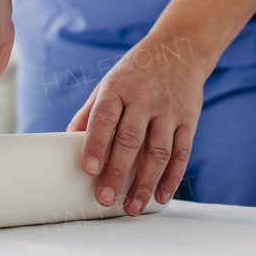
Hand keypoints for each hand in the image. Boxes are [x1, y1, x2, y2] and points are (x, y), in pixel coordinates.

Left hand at [68, 32, 209, 214]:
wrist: (180, 49)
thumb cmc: (136, 71)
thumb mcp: (108, 83)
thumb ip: (90, 113)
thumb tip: (66, 141)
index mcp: (117, 89)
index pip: (103, 119)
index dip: (95, 145)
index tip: (88, 170)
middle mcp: (144, 99)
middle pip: (130, 141)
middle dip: (117, 173)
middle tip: (106, 199)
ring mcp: (169, 110)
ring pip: (157, 152)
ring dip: (145, 183)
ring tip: (133, 207)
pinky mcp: (189, 120)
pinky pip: (181, 153)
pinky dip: (172, 178)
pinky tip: (161, 196)